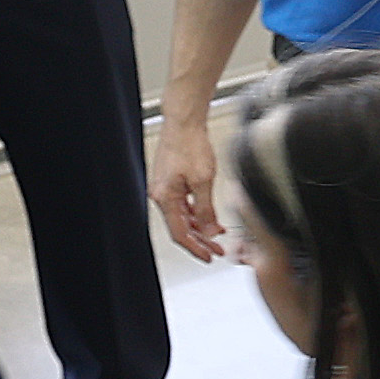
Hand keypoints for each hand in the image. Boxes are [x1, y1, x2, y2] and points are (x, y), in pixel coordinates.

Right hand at [148, 112, 227, 264]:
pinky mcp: (171, 182)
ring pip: (183, 217)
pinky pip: (184, 204)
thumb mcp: (204, 181)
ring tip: (218, 236)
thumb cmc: (190, 144)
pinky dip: (197, 213)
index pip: (180, 233)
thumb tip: (211, 232)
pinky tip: (210, 217)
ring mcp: (166, 188)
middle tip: (217, 250)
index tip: (209, 256)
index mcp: (165, 197)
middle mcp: (161, 195)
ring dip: (201, 227)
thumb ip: (207, 209)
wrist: (184, 122)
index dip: (196, 247)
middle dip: (201, 240)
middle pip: (181, 227)